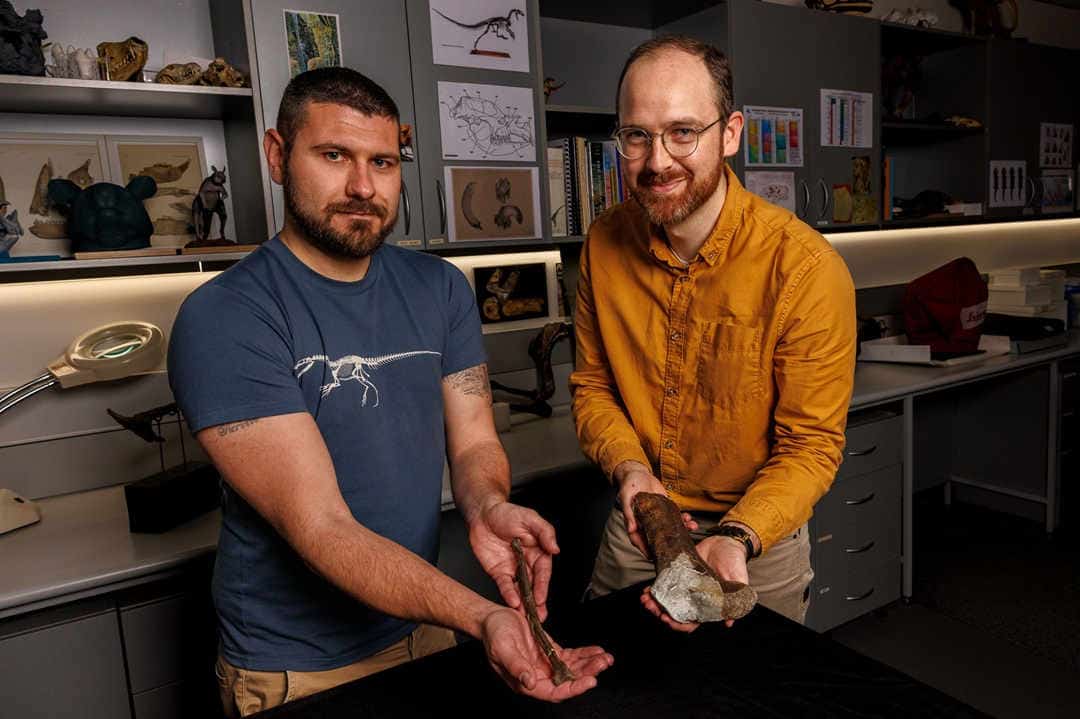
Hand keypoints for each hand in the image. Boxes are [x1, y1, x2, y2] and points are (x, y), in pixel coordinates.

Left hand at [469, 501, 558, 620]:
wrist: (483, 514)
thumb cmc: (508, 513)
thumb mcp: (530, 518)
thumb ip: (545, 532)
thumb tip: (556, 548)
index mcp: (539, 551)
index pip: (544, 572)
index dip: (543, 585)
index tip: (542, 597)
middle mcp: (528, 563)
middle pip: (534, 585)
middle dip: (537, 601)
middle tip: (539, 616)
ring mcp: (513, 569)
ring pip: (521, 589)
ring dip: (525, 603)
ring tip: (528, 616)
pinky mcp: (499, 572)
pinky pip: (505, 586)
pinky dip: (509, 594)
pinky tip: (513, 603)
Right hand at [480, 607, 613, 701]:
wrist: (492, 618)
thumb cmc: (493, 633)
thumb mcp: (503, 648)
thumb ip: (516, 666)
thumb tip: (529, 682)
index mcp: (525, 681)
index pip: (554, 691)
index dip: (573, 688)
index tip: (590, 681)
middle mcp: (538, 676)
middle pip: (568, 681)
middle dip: (587, 673)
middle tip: (603, 663)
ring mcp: (545, 664)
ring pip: (572, 669)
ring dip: (589, 664)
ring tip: (605, 657)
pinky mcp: (549, 652)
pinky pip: (570, 657)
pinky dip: (584, 654)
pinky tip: (596, 651)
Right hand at [611, 461, 696, 556]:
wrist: (639, 474)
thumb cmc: (629, 486)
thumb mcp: (626, 498)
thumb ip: (629, 514)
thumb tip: (632, 529)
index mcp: (635, 524)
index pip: (640, 542)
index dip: (647, 551)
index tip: (656, 558)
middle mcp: (647, 524)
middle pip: (658, 538)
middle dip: (671, 542)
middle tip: (681, 544)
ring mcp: (658, 518)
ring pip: (670, 529)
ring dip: (682, 530)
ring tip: (691, 527)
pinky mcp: (666, 510)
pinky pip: (675, 518)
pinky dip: (683, 520)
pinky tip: (689, 518)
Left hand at [639, 536, 749, 631]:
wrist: (727, 540)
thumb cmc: (735, 561)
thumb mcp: (738, 580)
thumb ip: (736, 599)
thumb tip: (729, 622)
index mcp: (708, 604)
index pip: (691, 621)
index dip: (678, 624)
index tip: (666, 618)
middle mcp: (694, 598)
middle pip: (674, 612)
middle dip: (660, 612)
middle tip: (651, 607)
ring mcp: (685, 586)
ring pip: (666, 600)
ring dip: (654, 602)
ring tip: (645, 599)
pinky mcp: (678, 573)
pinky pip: (664, 583)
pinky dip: (654, 588)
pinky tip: (647, 589)